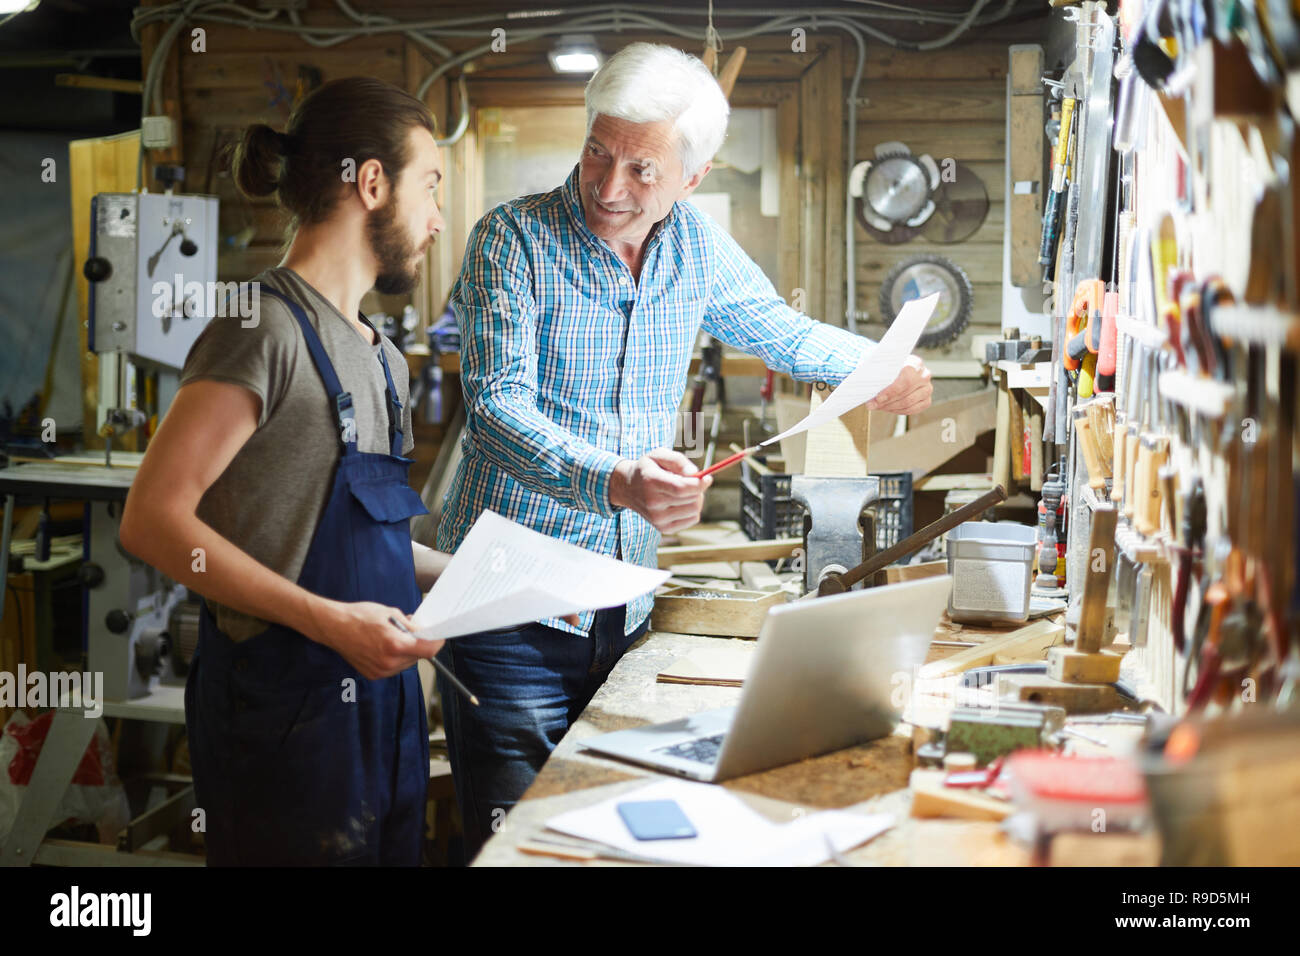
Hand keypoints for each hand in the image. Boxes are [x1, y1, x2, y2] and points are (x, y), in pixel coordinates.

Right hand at [307, 599, 443, 679]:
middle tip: (411, 631)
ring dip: (406, 652)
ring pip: (407, 663)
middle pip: (418, 656)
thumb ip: (410, 625)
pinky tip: (384, 646)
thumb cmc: (358, 616)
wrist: (333, 627)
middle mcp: (389, 662)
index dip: (436, 642)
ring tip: (393, 637)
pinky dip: (395, 658)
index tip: (439, 637)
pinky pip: (394, 667)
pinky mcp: (373, 675)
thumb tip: (423, 631)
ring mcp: (380, 671)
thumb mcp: (390, 613)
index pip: (428, 650)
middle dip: (419, 644)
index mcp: (395, 644)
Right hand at [608, 448, 710, 533]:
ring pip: (694, 510)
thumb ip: (678, 461)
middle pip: (691, 500)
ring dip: (697, 498)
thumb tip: (695, 473)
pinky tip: (682, 502)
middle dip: (698, 489)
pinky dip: (693, 509)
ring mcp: (657, 519)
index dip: (699, 484)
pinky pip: (692, 519)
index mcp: (651, 481)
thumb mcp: (659, 455)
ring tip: (685, 490)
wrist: (628, 489)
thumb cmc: (648, 468)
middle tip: (692, 481)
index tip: (708, 478)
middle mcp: (652, 503)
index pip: (681, 488)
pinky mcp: (663, 528)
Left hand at [867, 355, 932, 414]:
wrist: (897, 367)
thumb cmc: (887, 364)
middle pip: (906, 394)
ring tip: (877, 406)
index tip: (878, 398)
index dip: (891, 391)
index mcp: (915, 363)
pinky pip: (912, 409)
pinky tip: (887, 408)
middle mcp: (924, 375)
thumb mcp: (880, 361)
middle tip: (871, 405)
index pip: (906, 380)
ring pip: (908, 403)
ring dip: (890, 407)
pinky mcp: (926, 400)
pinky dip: (897, 410)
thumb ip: (876, 368)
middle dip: (886, 402)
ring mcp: (927, 388)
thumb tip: (865, 379)